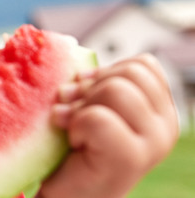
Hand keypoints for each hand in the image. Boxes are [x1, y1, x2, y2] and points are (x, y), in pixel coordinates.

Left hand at [37, 54, 178, 197]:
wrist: (66, 194)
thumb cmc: (73, 149)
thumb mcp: (91, 104)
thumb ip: (98, 81)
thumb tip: (70, 50)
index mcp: (162, 110)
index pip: (143, 64)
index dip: (106, 74)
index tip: (86, 96)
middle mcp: (166, 127)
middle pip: (129, 74)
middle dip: (90, 89)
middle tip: (74, 114)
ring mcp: (153, 144)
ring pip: (115, 90)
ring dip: (80, 107)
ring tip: (73, 128)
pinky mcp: (131, 159)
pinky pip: (97, 117)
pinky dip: (75, 124)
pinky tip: (74, 142)